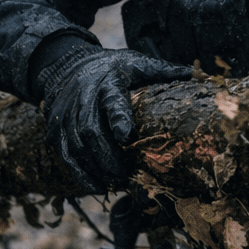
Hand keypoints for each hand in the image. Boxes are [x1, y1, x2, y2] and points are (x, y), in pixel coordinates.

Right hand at [36, 46, 192, 193]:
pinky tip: (97, 186)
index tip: (126, 136)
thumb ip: (161, 70)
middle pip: (90, 130)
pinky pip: (65, 155)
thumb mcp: (135, 62)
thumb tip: (192, 72)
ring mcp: (66, 115)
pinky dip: (80, 174)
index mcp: (107, 82)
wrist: (67, 65)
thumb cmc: (110, 67)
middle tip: (125, 174)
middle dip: (107, 155)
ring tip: (115, 183)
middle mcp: (83, 99)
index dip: (118, 118)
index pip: (112, 101)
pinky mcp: (56, 129)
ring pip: (76, 147)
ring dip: (95, 168)